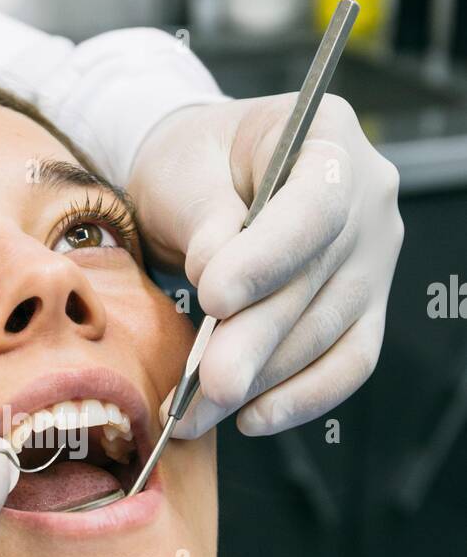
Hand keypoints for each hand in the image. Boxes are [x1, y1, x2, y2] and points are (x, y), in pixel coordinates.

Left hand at [127, 92, 403, 436]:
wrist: (203, 183)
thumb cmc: (194, 165)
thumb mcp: (184, 171)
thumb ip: (204, 218)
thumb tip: (216, 269)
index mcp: (330, 139)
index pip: (316, 207)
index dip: (268, 258)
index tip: (214, 296)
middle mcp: (368, 201)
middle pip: (319, 282)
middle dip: (255, 340)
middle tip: (205, 384)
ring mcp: (373, 260)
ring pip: (326, 333)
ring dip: (260, 380)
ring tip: (197, 413)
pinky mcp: (364, 311)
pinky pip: (346, 364)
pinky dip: (300, 397)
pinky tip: (252, 417)